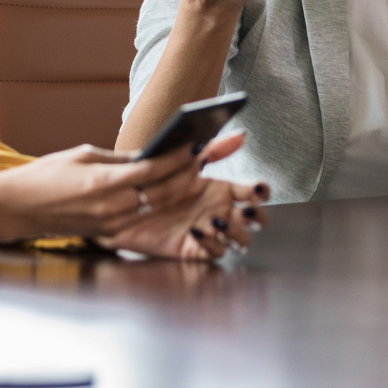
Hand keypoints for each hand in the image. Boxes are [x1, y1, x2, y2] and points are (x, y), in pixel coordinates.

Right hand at [0, 132, 268, 253]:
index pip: (154, 170)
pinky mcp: (110, 235)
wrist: (16, 208)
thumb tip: (154, 153)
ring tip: (201, 171)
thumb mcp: (84, 155)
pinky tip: (176, 192)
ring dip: (182, 190)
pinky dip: (162, 205)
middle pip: (165, 191)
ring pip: (159, 207)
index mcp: (104, 183)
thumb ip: (121, 159)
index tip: (200, 144)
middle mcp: (112, 208)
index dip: (180, 158)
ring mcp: (112, 225)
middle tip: (211, 156)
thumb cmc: (46, 176)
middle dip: (191, 173)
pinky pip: (144, 218)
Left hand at [105, 134, 269, 260]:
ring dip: (237, 232)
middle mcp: (220, 210)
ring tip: (218, 221)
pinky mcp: (195, 249)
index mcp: (221, 189)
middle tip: (246, 211)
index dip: (261, 191)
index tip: (258, 189)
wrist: (127, 203)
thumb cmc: (157, 180)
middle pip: (255, 219)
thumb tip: (241, 135)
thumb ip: (213, 149)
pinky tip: (198, 232)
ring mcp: (210, 231)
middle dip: (257, 216)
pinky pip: (216, 253)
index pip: (253, 191)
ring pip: (241, 239)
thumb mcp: (185, 160)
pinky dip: (213, 244)